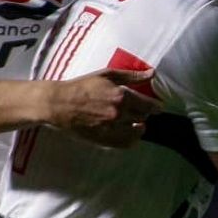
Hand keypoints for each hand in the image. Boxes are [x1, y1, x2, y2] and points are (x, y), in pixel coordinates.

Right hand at [47, 69, 161, 147]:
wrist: (59, 103)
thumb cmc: (82, 86)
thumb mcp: (107, 75)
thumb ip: (132, 75)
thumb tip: (153, 73)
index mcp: (121, 96)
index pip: (148, 105)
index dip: (155, 106)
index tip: (158, 107)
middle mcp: (118, 114)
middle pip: (143, 117)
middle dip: (144, 114)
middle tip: (141, 111)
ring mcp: (111, 128)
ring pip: (136, 131)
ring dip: (138, 126)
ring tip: (136, 122)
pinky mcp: (103, 139)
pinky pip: (125, 144)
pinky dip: (131, 140)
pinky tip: (129, 134)